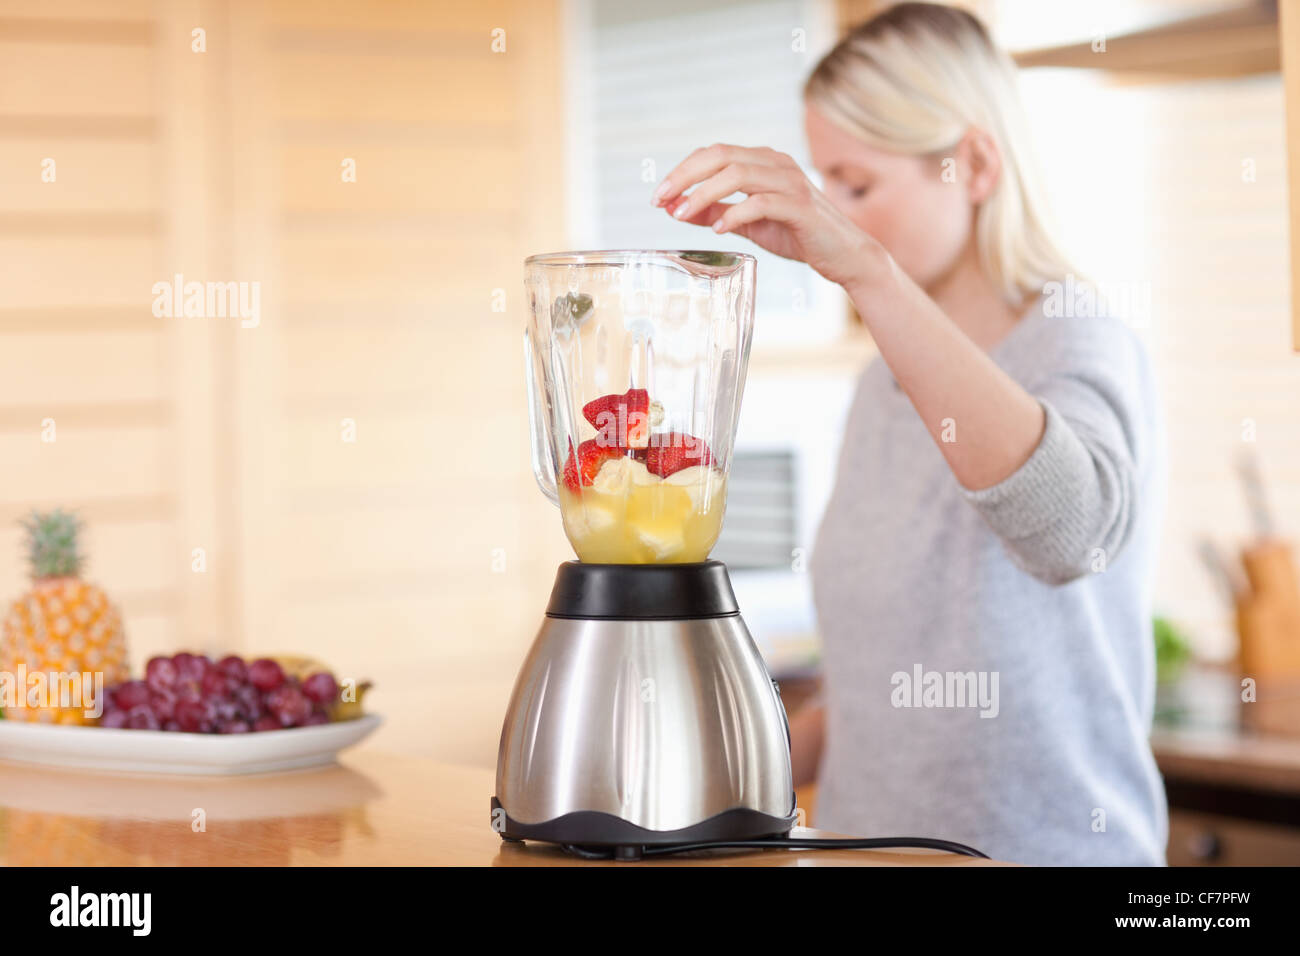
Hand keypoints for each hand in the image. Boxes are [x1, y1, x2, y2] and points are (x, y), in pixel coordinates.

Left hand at [653, 143, 885, 291]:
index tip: (660, 195)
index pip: (714, 153)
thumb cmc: (798, 235)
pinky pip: (760, 202)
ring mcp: (790, 182)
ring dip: (704, 194)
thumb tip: (680, 210)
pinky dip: (734, 214)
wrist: (844, 254)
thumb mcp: (750, 223)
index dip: (683, 171)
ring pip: (737, 174)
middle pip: (721, 156)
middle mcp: (776, 164)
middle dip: (685, 176)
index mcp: (763, 162)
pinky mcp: (800, 206)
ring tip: (683, 215)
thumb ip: (718, 213)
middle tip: (661, 200)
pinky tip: (718, 230)